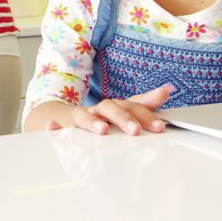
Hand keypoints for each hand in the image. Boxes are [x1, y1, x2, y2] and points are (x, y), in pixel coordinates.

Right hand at [44, 85, 172, 135]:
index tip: (161, 119)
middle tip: (135, 131)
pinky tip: (52, 127)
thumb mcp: (124, 113)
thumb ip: (144, 104)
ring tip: (102, 130)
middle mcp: (99, 110)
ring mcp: (81, 117)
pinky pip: (56, 124)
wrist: (65, 119)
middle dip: (123, 118)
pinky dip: (53, 126)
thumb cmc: (101, 119)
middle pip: (111, 108)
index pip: (133, 105)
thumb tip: (168, 89)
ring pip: (84, 115)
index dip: (147, 111)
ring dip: (92, 121)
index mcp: (117, 108)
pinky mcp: (63, 126)